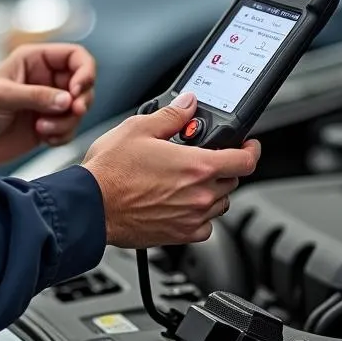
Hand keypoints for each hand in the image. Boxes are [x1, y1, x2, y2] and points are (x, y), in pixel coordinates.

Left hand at [0, 43, 95, 167]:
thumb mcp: (1, 96)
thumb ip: (35, 96)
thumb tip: (68, 100)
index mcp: (34, 60)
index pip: (75, 56)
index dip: (84, 71)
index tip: (77, 91)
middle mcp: (45, 79)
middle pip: (83, 84)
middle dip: (81, 101)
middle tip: (72, 112)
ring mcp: (46, 104)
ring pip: (78, 109)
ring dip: (68, 122)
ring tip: (43, 130)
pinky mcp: (46, 126)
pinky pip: (69, 129)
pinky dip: (63, 135)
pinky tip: (44, 139)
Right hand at [81, 92, 259, 247]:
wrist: (90, 206)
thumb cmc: (110, 170)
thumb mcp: (139, 128)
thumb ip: (172, 115)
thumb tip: (188, 105)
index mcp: (197, 166)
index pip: (244, 160)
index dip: (251, 150)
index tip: (249, 146)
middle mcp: (200, 195)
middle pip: (232, 180)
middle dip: (224, 166)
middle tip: (205, 156)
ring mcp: (191, 218)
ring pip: (220, 203)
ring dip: (212, 190)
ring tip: (189, 179)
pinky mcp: (179, 235)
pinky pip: (204, 227)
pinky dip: (200, 215)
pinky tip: (182, 203)